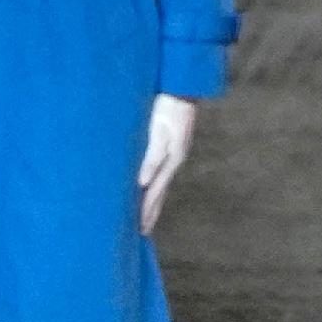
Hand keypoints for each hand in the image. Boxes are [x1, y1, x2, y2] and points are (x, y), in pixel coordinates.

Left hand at [138, 94, 195, 232]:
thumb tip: (143, 183)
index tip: (139, 229)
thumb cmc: (168, 108)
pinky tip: (148, 189)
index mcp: (170, 160)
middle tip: (142, 232)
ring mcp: (173, 156)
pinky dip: (154, 187)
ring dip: (152, 202)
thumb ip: (152, 157)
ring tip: (145, 218)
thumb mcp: (160, 131)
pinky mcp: (171, 149)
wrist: (181, 89)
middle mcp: (173, 162)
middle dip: (150, 213)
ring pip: (160, 186)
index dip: (146, 211)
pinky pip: (160, 174)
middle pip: (159, 193)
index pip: (155, 193)